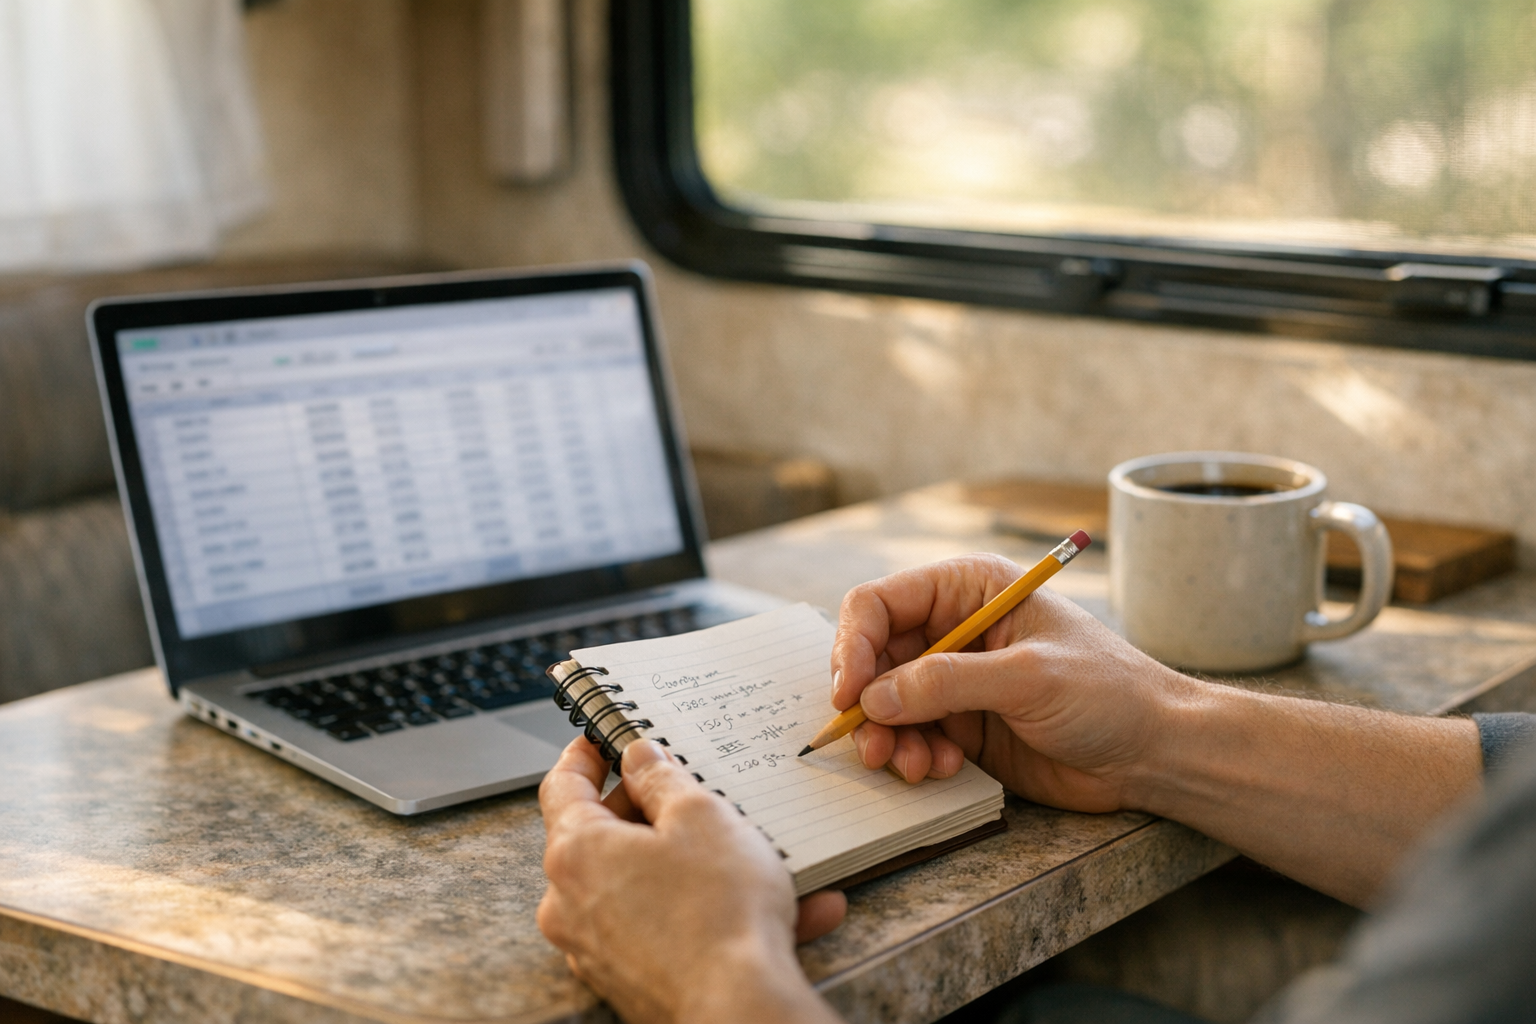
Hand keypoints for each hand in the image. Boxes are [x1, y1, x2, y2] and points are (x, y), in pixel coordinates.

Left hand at [538, 737, 844, 1023]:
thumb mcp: (700, 816)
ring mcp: (598, 947)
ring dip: (698, 866)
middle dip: (652, 812)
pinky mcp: (631, 979)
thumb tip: (640, 758)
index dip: (585, 755)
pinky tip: (787, 908)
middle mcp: (572, 903)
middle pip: (603, 836)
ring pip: (646, 885)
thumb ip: (663, 779)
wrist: (737, 1010)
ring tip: (764, 856)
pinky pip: (670, 928)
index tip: (601, 739)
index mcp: (576, 852)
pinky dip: (711, 912)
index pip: (562, 786)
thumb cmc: (717, 912)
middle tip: (692, 791)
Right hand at [830, 553, 1190, 811]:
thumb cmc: (1109, 693)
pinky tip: (943, 770)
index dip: (855, 645)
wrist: (1155, 752)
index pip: (882, 603)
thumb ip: (949, 683)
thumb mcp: (1030, 677)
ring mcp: (956, 681)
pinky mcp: (963, 726)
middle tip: (873, 746)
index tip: (849, 694)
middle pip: (874, 657)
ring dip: (889, 739)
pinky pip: (912, 738)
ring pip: (886, 704)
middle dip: (867, 703)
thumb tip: (876, 696)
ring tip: (915, 767)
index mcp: (970, 589)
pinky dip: (913, 757)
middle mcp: (954, 629)